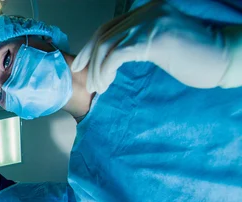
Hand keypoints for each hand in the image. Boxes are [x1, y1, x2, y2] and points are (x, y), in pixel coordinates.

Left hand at [72, 0, 230, 92]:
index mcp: (147, 11)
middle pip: (104, 35)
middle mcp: (147, 11)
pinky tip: (108, 83)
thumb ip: (139, 44)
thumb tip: (111, 59)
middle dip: (89, 61)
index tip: (81, 66)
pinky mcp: (154, 38)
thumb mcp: (161, 45)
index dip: (90, 47)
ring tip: (98, 88)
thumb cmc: (195, 57)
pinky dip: (106, 70)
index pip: (109, 27)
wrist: (224, 58)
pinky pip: (117, 54)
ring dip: (97, 70)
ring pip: (107, 45)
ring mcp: (151, 22)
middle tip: (87, 83)